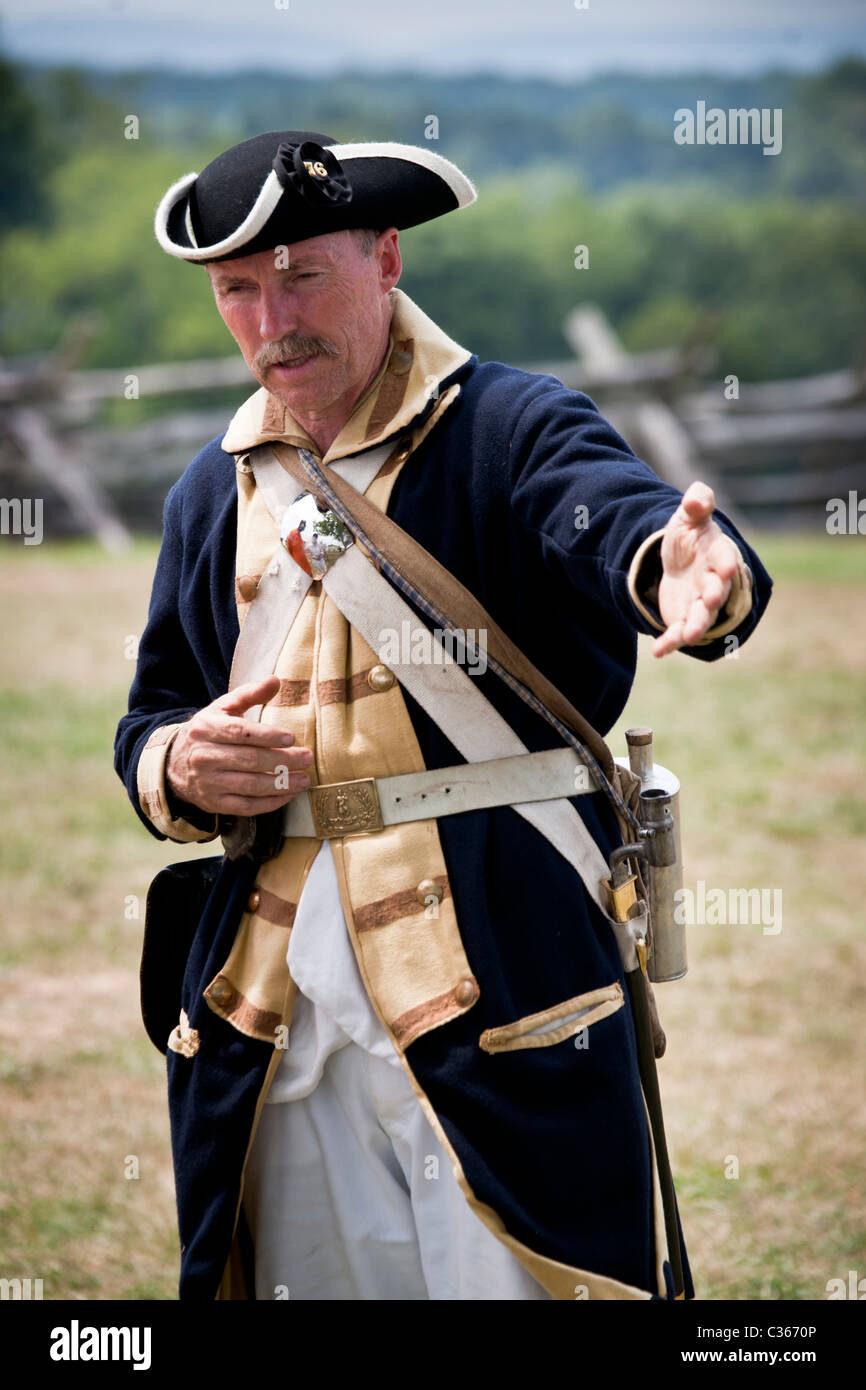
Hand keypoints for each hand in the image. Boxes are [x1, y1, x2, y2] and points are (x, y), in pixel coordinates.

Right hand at [166, 676, 312, 815]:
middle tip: (307, 758)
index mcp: (207, 729)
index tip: (291, 738)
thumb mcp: (223, 709)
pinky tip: (288, 795)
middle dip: (283, 760)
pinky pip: (246, 806)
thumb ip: (249, 695)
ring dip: (281, 784)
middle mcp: (204, 757)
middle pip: (249, 760)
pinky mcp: (214, 803)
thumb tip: (275, 680)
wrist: (174, 763)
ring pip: (250, 785)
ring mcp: (208, 783)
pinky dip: (270, 803)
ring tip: (304, 779)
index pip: (240, 733)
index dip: (267, 736)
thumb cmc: (209, 732)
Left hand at [654, 482, 738, 657]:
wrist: (679, 560)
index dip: (726, 562)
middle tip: (712, 597)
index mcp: (717, 554)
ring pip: (702, 617)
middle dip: (715, 594)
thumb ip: (697, 504)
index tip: (728, 566)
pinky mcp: (684, 618)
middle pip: (717, 590)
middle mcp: (713, 582)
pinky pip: (678, 633)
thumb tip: (695, 499)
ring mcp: (700, 603)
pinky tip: (659, 651)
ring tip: (690, 635)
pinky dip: (670, 643)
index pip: (724, 557)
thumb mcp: (689, 516)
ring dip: (697, 626)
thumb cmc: (689, 535)